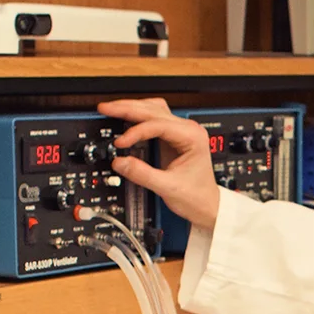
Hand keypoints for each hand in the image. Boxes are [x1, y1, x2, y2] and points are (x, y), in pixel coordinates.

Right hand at [97, 98, 220, 230]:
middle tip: (106, 108)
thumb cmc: (197, 196)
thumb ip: (143, 174)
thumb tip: (119, 162)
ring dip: (132, 108)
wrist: (208, 204)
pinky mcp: (173, 137)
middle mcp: (189, 130)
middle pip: (154, 109)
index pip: (159, 124)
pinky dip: (137, 117)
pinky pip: (153, 119)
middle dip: (128, 108)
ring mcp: (181, 132)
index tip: (120, 142)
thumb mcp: (168, 187)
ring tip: (111, 109)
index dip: (136, 131)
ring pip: (153, 109)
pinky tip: (124, 118)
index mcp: (193, 137)